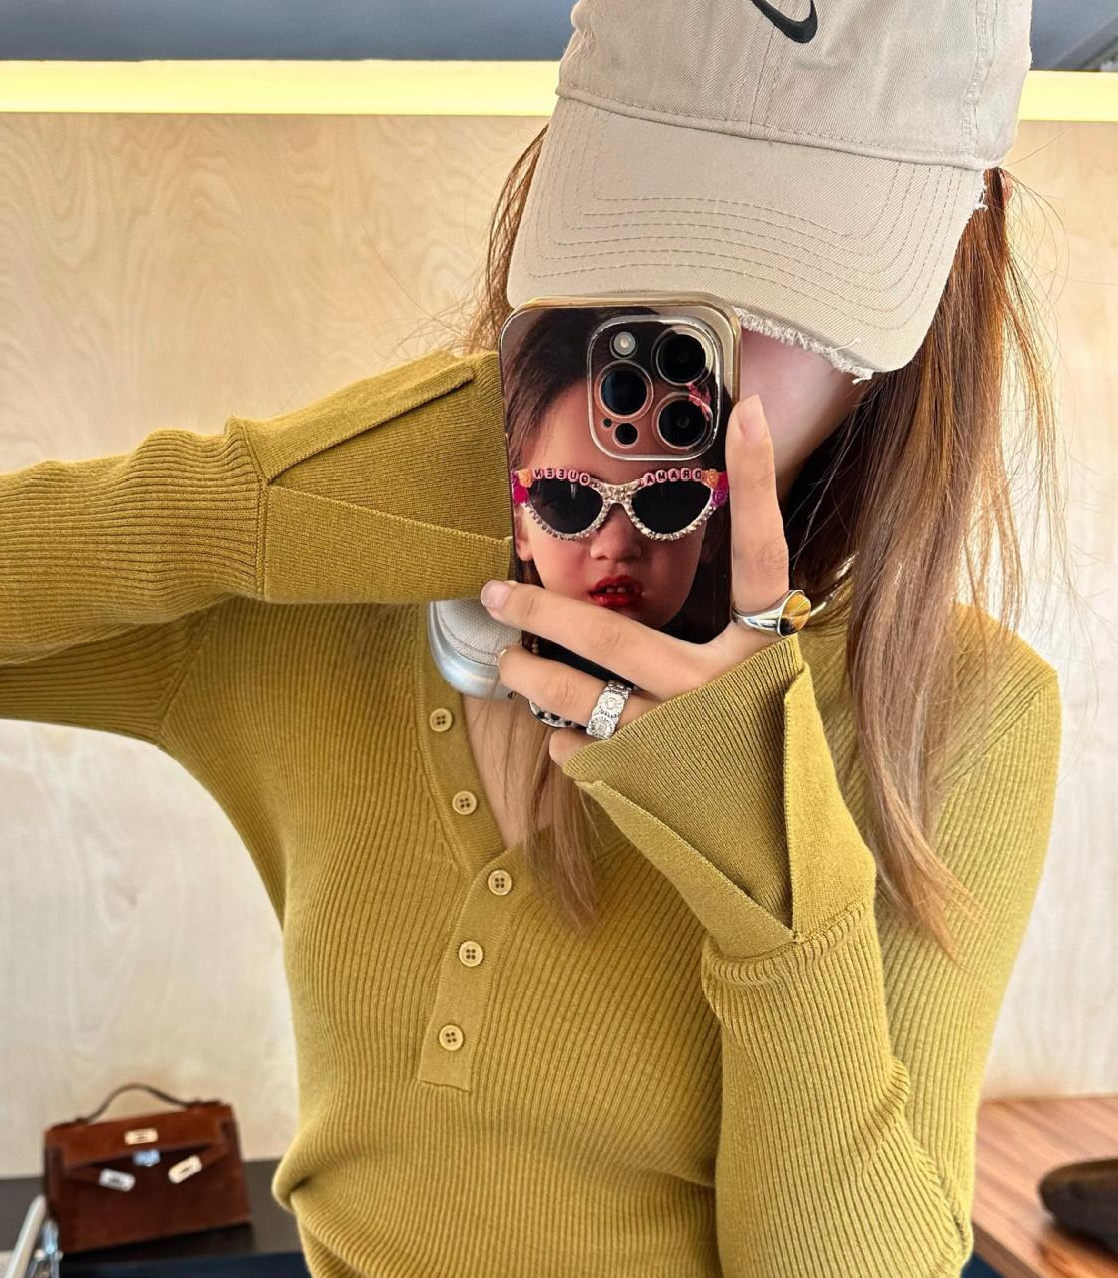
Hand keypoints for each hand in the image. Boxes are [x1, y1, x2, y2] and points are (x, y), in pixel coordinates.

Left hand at [481, 392, 794, 765]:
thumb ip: (728, 648)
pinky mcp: (643, 786)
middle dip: (541, 610)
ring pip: (576, 697)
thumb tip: (653, 615)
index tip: (749, 411)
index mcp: (763, 655)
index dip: (760, 483)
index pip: (762, 556)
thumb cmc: (770, 770)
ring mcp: (676, 741)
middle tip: (496, 593)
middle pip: (611, 634)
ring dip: (531, 678)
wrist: (781, 866)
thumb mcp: (768, 695)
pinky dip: (570, 744)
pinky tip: (573, 741)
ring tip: (508, 662)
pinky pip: (581, 750)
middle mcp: (719, 691)